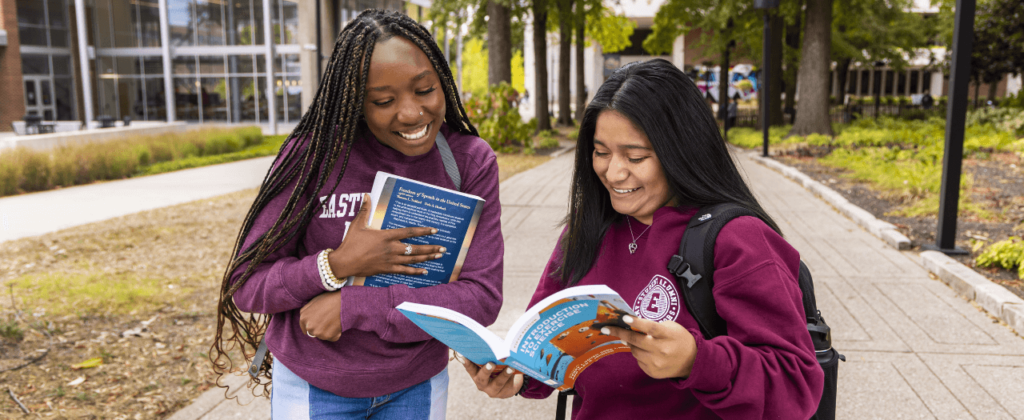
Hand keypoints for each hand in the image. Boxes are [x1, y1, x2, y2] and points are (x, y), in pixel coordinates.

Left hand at [299, 291, 340, 341]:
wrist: (342, 301)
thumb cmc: (329, 299)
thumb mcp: (313, 301)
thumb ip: (306, 311)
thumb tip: (305, 319)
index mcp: (303, 318)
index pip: (304, 327)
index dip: (312, 325)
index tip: (317, 324)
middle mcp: (309, 327)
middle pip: (313, 332)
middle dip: (319, 328)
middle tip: (328, 319)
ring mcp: (319, 333)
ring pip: (323, 335)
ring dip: (328, 331)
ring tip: (333, 320)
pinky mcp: (329, 336)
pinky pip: (332, 338)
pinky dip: (335, 333)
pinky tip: (338, 324)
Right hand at [329, 194, 446, 277]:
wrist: (344, 262)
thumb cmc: (350, 242)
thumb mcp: (357, 224)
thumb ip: (365, 210)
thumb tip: (367, 195)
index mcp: (386, 236)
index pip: (409, 232)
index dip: (423, 231)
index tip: (435, 230)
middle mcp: (391, 248)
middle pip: (415, 248)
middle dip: (431, 248)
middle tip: (443, 248)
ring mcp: (390, 260)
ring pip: (413, 259)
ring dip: (427, 258)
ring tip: (438, 256)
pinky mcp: (387, 269)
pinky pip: (404, 271)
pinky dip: (415, 271)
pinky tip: (425, 271)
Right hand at [459, 353, 523, 398]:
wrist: (510, 384)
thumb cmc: (498, 367)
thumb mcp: (493, 361)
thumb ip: (491, 353)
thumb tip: (494, 341)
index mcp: (476, 374)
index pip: (470, 368)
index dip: (466, 362)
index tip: (464, 355)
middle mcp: (482, 384)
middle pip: (482, 378)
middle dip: (486, 371)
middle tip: (491, 364)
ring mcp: (492, 390)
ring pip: (498, 383)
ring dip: (504, 374)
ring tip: (510, 367)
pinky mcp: (503, 393)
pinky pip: (508, 385)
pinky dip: (512, 377)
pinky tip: (517, 370)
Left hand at [602, 315, 696, 378]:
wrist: (692, 361)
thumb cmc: (678, 339)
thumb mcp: (670, 327)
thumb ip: (652, 326)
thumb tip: (630, 326)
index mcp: (668, 336)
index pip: (651, 328)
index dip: (637, 323)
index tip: (624, 318)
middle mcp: (662, 350)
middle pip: (637, 341)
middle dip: (620, 333)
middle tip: (607, 328)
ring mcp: (657, 363)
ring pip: (635, 351)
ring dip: (631, 344)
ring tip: (636, 340)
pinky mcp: (653, 372)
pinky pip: (638, 361)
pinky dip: (639, 354)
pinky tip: (646, 352)